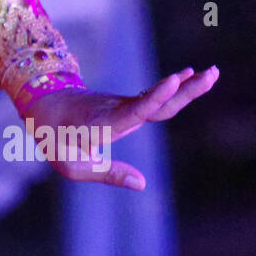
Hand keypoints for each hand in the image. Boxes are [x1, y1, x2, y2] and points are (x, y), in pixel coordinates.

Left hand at [25, 65, 219, 190]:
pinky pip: (153, 100)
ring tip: (213, 73)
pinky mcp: (126, 106)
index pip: (133, 111)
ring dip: (186, 87)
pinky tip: (188, 80)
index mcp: (101, 124)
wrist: (43, 105)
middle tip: (213, 72)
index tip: (174, 79)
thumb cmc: (54, 138)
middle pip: (155, 102)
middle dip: (184, 89)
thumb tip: (142, 183)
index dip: (154, 96)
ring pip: (157, 99)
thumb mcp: (71, 165)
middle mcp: (116, 111)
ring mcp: (122, 106)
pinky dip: (172, 92)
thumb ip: (106, 174)